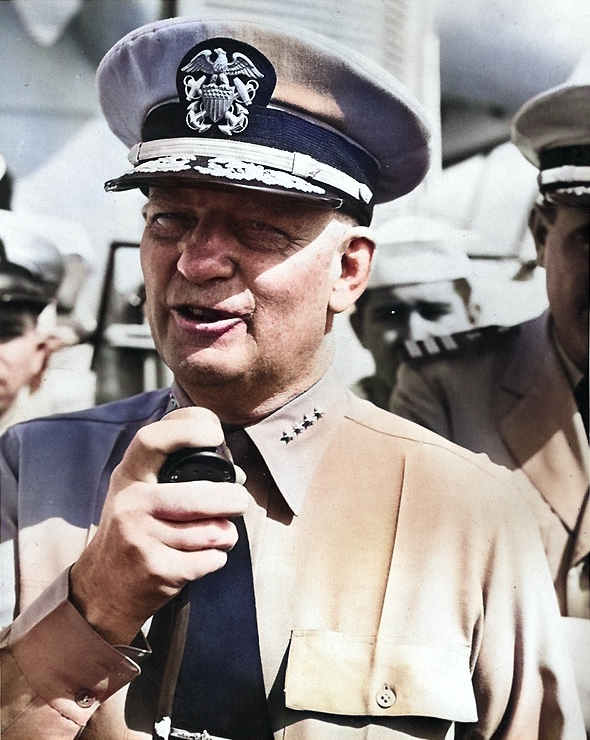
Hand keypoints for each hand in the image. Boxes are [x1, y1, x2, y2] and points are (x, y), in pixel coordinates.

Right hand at [69, 407, 248, 644]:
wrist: (101, 590)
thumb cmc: (134, 529)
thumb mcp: (138, 491)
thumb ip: (172, 471)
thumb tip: (236, 474)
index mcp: (129, 476)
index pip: (154, 439)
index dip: (189, 429)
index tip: (215, 434)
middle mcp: (131, 504)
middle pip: (197, 496)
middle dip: (232, 499)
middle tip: (240, 501)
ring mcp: (141, 538)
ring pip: (210, 531)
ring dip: (226, 534)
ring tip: (220, 534)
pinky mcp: (156, 571)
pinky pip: (208, 560)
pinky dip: (216, 559)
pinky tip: (204, 557)